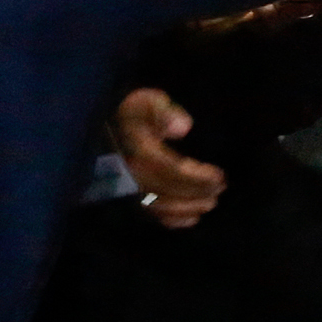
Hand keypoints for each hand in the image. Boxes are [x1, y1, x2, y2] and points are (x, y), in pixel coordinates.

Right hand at [112, 88, 224, 228]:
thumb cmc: (132, 112)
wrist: (101, 125)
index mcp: (137, 150)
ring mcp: (126, 188)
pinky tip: (192, 218)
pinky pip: (150, 213)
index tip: (219, 176)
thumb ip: (165, 111)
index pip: (170, 169)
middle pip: (167, 190)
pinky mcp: (126, 196)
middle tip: (221, 189)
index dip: (196, 177)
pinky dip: (172, 220)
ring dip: (188, 208)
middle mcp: (130, 174)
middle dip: (196, 192)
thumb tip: (184, 128)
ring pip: (159, 206)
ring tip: (211, 202)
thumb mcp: (148, 101)